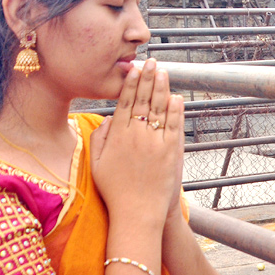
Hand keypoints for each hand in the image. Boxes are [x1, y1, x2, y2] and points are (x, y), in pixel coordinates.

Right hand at [91, 58, 183, 224]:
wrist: (137, 212)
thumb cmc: (114, 191)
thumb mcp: (97, 164)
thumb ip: (100, 139)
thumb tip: (109, 118)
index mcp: (117, 136)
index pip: (125, 102)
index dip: (131, 84)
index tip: (133, 69)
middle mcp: (137, 135)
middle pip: (144, 100)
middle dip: (148, 78)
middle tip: (151, 61)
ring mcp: (156, 142)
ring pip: (160, 108)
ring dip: (162, 88)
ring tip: (164, 72)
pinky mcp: (171, 151)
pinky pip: (174, 125)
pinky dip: (176, 110)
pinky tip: (177, 97)